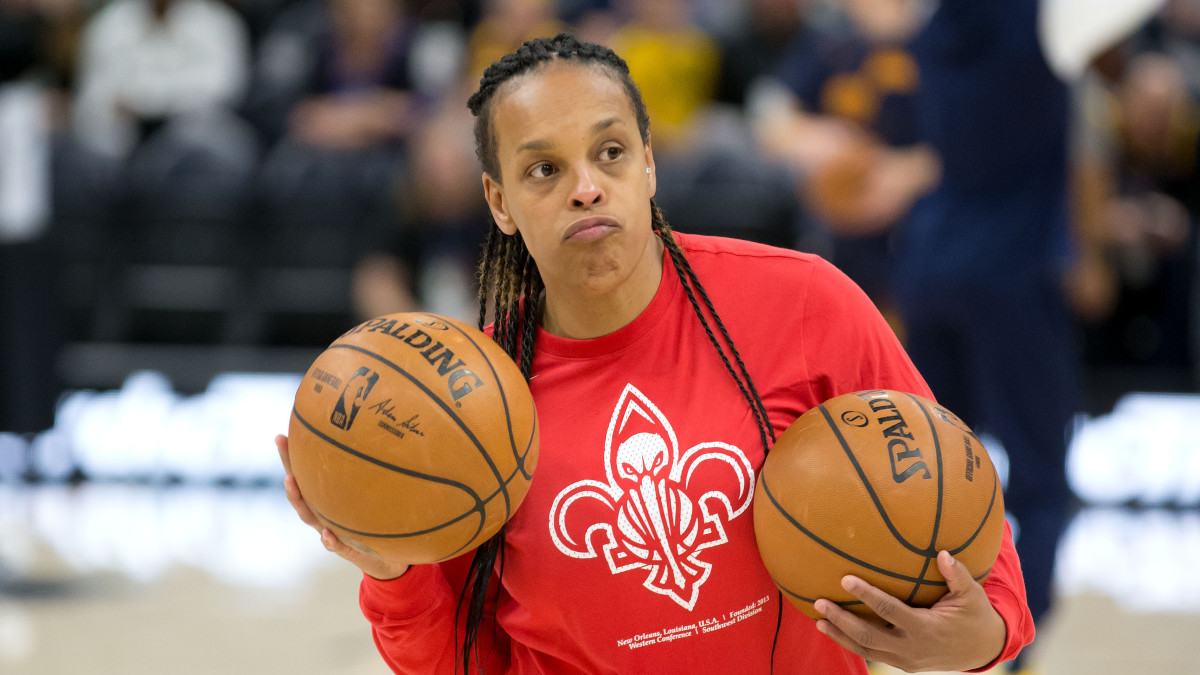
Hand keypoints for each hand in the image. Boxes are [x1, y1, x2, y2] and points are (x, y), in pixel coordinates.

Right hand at [276, 434, 410, 579]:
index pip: (306, 475)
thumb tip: (383, 444)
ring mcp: (329, 531)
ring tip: (290, 480)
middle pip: (300, 490)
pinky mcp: (344, 549)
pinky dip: (329, 540)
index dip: (291, 457)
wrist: (385, 557)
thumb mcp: (373, 499)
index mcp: (326, 501)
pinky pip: (334, 545)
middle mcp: (322, 514)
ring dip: (298, 498)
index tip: (281, 435)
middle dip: (289, 466)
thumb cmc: (375, 523)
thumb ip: (373, 480)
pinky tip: (327, 533)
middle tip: (281, 445)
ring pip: (309, 515)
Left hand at [814, 551, 1005, 671]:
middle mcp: (912, 648)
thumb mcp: (971, 594)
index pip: (889, 611)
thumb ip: (956, 575)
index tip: (846, 579)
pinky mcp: (903, 664)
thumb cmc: (974, 615)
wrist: (982, 649)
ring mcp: (906, 660)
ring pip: (866, 650)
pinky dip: (852, 644)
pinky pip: (873, 654)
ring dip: (840, 635)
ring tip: (818, 620)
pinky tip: (834, 630)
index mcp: (926, 628)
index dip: (867, 595)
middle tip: (819, 602)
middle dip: (842, 620)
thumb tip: (943, 554)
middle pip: (869, 636)